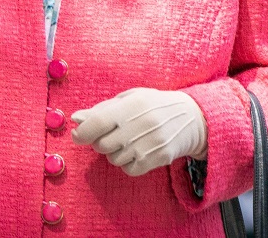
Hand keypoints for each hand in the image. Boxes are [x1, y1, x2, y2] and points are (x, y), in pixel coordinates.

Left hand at [71, 87, 207, 176]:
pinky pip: (128, 169)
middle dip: (98, 142)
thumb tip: (76, 119)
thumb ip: (101, 109)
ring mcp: (150, 144)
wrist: (191, 118)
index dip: (82, 132)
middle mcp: (141, 125)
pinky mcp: (158, 159)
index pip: (98, 122)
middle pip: (102, 145)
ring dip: (113, 152)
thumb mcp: (129, 98)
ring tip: (126, 140)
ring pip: (114, 159)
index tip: (77, 135)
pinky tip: (135, 150)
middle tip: (108, 135)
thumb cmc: (153, 105)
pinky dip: (126, 163)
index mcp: (132, 105)